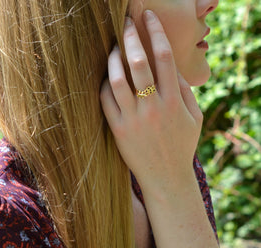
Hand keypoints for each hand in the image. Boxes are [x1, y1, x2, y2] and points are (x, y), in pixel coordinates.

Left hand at [100, 10, 202, 192]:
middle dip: (131, 37)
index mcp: (174, 101)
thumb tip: (171, 67)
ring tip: (113, 49)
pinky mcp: (118, 130)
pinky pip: (106, 101)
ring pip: (117, 79)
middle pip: (138, 63)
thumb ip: (186, 90)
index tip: (148, 18)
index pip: (164, 57)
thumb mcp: (194, 118)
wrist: (165, 177)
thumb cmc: (181, 145)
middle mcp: (153, 107)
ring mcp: (133, 119)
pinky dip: (105, 84)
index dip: (156, 32)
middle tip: (126, 24)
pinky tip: (108, 77)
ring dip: (113, 59)